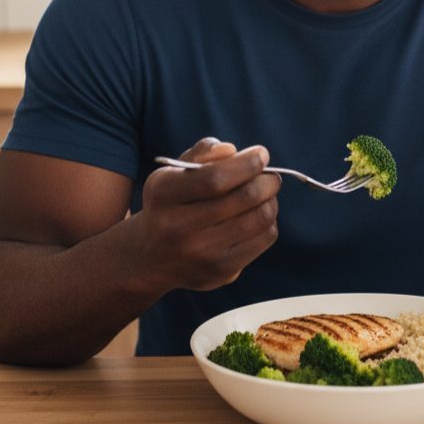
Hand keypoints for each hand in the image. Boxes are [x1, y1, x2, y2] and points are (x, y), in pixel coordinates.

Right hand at [137, 137, 279, 291]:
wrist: (152, 256)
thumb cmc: (171, 202)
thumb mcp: (175, 172)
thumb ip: (202, 153)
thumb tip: (230, 150)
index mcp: (163, 193)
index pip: (216, 178)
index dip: (247, 164)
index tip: (261, 154)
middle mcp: (178, 227)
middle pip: (244, 198)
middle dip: (267, 181)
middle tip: (270, 176)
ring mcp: (200, 254)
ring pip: (259, 219)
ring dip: (270, 200)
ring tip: (265, 194)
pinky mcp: (221, 272)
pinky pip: (263, 239)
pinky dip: (269, 221)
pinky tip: (257, 215)